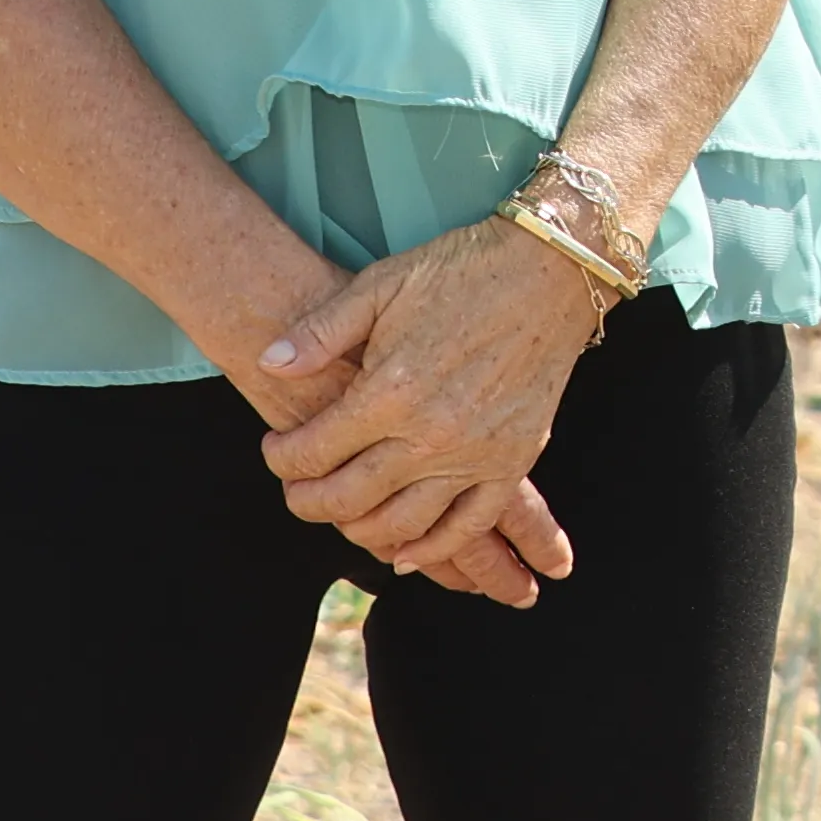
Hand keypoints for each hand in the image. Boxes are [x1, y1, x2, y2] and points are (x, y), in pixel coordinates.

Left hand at [220, 281, 568, 606]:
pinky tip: (405, 551)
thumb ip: (320, 332)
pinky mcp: (512, 460)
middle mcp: (428, 434)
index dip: (280, 457)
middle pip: (345, 499)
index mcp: (388, 391)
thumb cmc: (463, 269)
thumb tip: (269, 365)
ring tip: (343, 511)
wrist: (551, 270)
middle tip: (296, 488)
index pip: (310, 453)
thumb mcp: (381, 285)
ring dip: (358, 529)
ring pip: (400, 525)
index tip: (276, 447)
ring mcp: (474, 454)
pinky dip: (432, 550)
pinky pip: (468, 526)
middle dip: (306, 501)